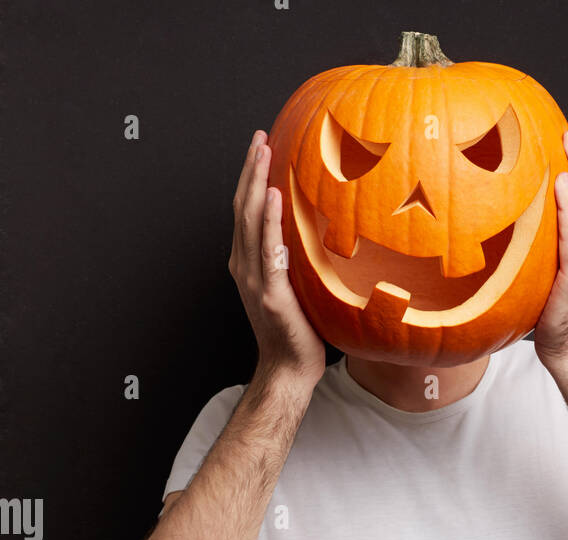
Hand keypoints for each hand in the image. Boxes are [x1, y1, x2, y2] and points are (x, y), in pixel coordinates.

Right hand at [228, 130, 325, 384]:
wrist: (289, 370)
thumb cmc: (298, 332)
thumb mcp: (297, 286)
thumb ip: (297, 258)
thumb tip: (319, 230)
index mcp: (249, 263)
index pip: (247, 211)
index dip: (250, 177)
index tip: (260, 146)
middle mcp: (246, 267)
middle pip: (243, 208)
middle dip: (250, 170)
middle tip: (259, 137)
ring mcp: (256, 280)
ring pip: (250, 222)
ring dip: (256, 184)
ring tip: (263, 153)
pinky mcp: (272, 295)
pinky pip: (269, 252)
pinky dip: (269, 223)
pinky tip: (276, 198)